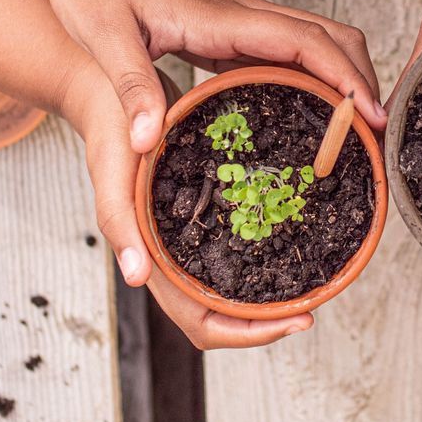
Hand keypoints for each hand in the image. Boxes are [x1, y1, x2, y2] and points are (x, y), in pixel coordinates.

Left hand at [47, 0, 385, 153]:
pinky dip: (317, 80)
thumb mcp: (104, 36)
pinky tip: (312, 114)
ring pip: (318, 42)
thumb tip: (147, 144)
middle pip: (331, 38)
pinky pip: (290, 53)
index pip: (305, 42)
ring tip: (356, 132)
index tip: (371, 117)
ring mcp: (244, 21)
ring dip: (346, 78)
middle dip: (363, 81)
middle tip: (377, 136)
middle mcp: (246, 15)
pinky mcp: (235, 31)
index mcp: (224, 17)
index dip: (345, 78)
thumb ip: (131, 87)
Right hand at [61, 58, 312, 347]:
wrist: (110, 88)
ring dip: (270, 293)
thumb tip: (135, 278)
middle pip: (223, 315)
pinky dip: (266, 252)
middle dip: (268, 321)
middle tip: (312, 308)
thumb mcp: (110, 166)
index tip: (296, 320)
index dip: (248, 333)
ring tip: (312, 281)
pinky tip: (297, 231)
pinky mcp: (205, 210)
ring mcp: (190, 235)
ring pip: (233, 287)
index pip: (201, 323)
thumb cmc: (108, 126)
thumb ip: (117, 217)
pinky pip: (237, 246)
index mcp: (150, 260)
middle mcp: (172, 256)